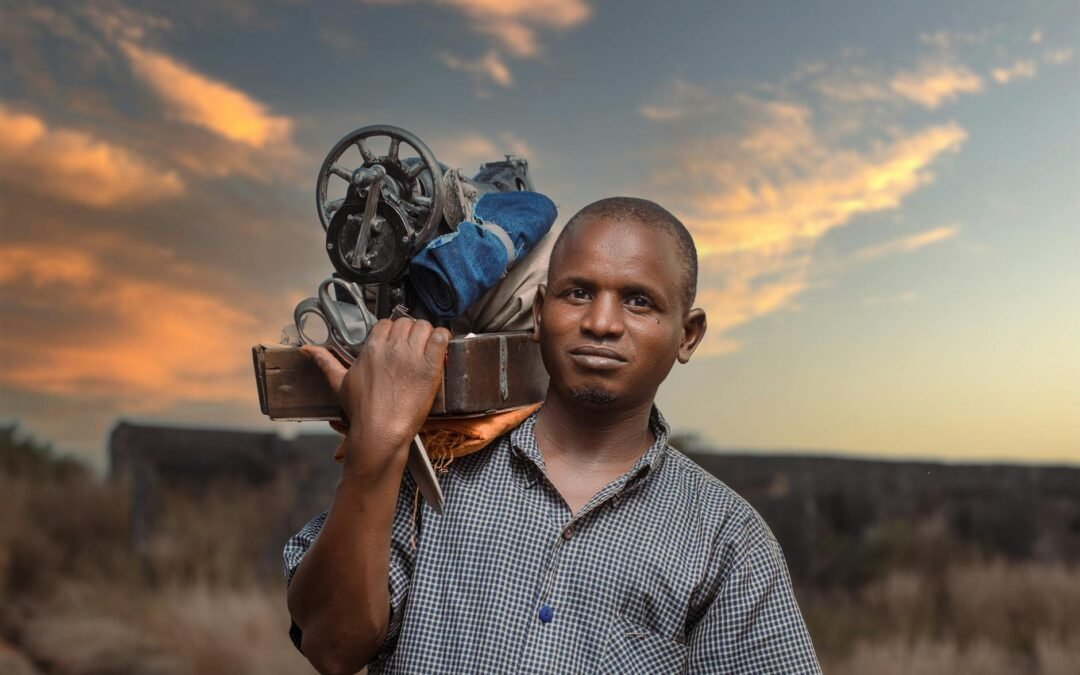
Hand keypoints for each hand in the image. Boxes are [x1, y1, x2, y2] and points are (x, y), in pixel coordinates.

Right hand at [303, 319, 449, 476]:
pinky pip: (440, 337)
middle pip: (406, 323)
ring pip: (423, 326)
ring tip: (426, 348)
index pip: (386, 324)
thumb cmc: (361, 411)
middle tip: (413, 349)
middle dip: (410, 332)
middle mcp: (392, 348)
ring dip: (426, 334)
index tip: (396, 345)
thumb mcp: (339, 383)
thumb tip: (307, 350)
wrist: (380, 432)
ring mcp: (412, 356)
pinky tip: (438, 347)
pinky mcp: (430, 366)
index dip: (392, 332)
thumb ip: (325, 362)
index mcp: (371, 348)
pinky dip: (442, 337)